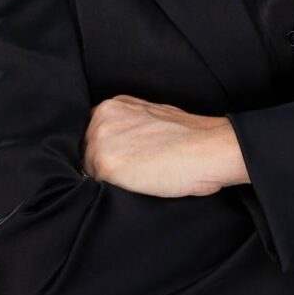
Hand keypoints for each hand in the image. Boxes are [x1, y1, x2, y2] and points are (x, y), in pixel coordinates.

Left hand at [81, 94, 246, 196]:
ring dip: (106, 179)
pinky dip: (111, 190)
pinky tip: (136, 185)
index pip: (92, 134)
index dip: (106, 151)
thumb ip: (127, 125)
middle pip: (86, 151)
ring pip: (89, 169)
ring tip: (138, 178)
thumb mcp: (150, 117)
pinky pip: (96, 186)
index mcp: (113, 104)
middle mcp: (101, 116)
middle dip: (103, 164)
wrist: (207, 148)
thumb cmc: (188, 137)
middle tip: (134, 171)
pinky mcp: (105, 164)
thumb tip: (117, 146)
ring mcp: (100, 139)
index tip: (125, 160)